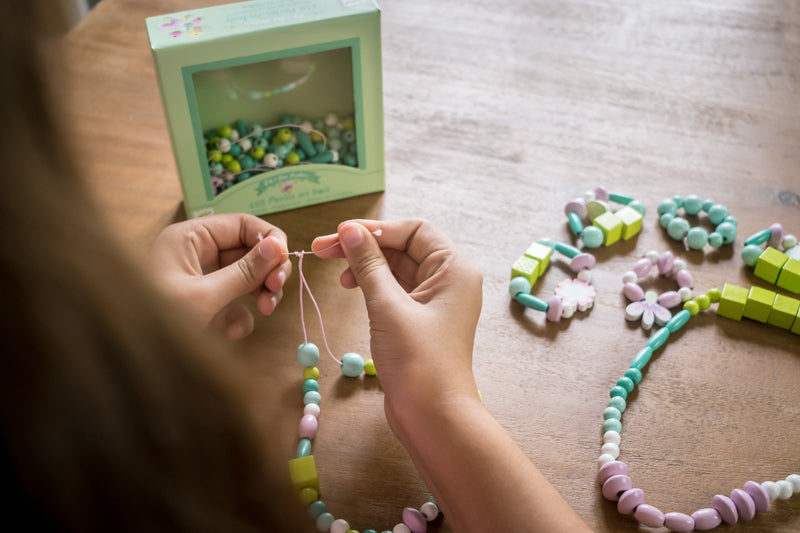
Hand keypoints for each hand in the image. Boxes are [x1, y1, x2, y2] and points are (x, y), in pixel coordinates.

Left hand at [149, 213, 291, 339]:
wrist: (130, 360)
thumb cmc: (154, 321)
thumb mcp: (204, 296)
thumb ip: (244, 271)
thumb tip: (278, 247)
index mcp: (190, 238)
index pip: (241, 224)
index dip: (268, 239)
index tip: (284, 262)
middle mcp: (197, 253)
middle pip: (248, 251)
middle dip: (267, 271)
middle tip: (276, 289)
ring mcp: (202, 280)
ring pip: (246, 278)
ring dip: (261, 294)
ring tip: (265, 310)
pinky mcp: (204, 304)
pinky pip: (234, 303)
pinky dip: (240, 317)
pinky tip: (231, 333)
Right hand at [314, 221, 591, 532]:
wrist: (434, 417)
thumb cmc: (417, 361)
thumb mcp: (388, 306)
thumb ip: (368, 264)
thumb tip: (349, 230)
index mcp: (454, 269)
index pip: (414, 230)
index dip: (375, 228)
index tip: (338, 234)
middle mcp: (450, 280)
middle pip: (404, 246)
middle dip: (364, 245)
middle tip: (322, 249)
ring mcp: (436, 301)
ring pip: (397, 268)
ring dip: (366, 265)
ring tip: (338, 275)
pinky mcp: (421, 320)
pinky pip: (396, 289)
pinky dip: (373, 284)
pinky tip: (352, 287)